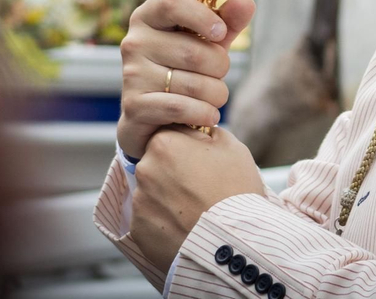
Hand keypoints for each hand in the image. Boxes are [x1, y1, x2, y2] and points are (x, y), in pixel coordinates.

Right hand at [117, 0, 255, 159]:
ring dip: (216, 94)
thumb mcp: (208, 42)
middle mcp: (134, 42)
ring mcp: (131, 74)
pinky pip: (181, 107)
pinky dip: (204, 113)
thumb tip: (246, 1)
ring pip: (193, 84)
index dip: (202, 16)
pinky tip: (208, 114)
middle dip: (220, 67)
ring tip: (214, 96)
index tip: (221, 32)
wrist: (157, 117)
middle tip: (219, 74)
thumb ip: (228, 21)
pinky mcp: (133, 106)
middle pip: (193, 51)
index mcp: (148, 17)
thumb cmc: (185, 69)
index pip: (171, 2)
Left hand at [131, 125, 266, 268]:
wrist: (234, 244)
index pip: (170, 137)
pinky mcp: (139, 230)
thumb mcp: (232, 148)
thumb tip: (197, 131)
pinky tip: (186, 227)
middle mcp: (144, 169)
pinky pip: (151, 220)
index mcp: (164, 143)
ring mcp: (139, 201)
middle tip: (201, 189)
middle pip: (158, 164)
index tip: (203, 164)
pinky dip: (164, 222)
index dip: (189, 149)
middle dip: (175, 173)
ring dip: (169, 198)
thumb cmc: (236, 191)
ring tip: (195, 212)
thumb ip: (207, 133)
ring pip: (154, 193)